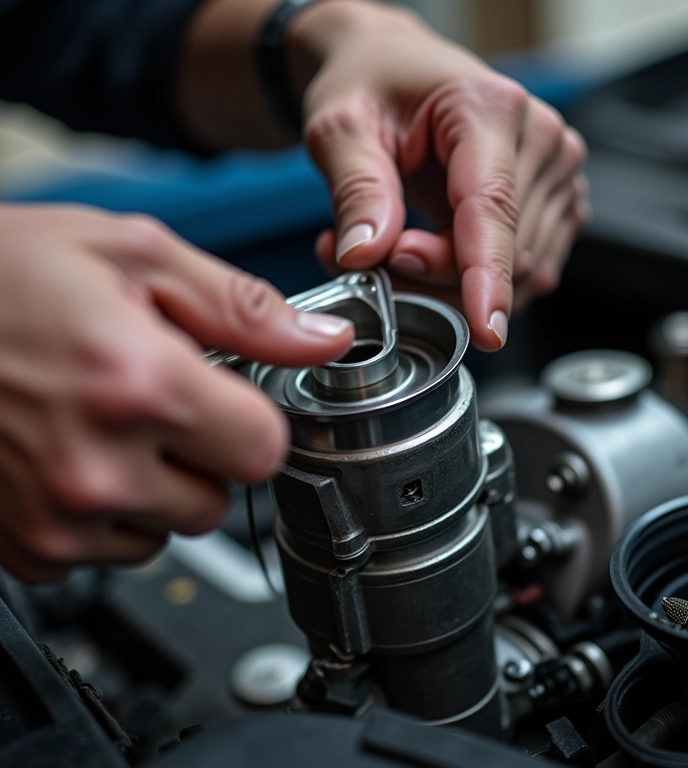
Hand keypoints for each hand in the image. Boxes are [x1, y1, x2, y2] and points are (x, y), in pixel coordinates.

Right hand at [0, 205, 352, 581]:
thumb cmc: (0, 275)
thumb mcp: (132, 255)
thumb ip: (242, 308)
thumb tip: (322, 340)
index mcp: (138, 385)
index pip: (265, 449)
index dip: (250, 417)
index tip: (223, 395)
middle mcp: (99, 467)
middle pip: (223, 496)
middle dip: (205, 451)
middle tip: (153, 398)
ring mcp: (59, 519)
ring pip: (172, 527)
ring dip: (157, 482)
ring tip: (104, 420)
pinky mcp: (31, 550)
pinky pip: (114, 547)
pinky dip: (108, 509)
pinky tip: (72, 451)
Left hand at [291, 1, 587, 349]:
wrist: (390, 68)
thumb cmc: (370, 84)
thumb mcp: (339, 127)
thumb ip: (356, 190)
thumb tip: (367, 254)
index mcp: (489, 108)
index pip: (493, 209)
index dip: (487, 277)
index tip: (485, 330)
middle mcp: (538, 138)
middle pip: (502, 250)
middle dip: (433, 277)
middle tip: (366, 260)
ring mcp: (553, 172)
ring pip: (517, 270)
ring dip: (448, 284)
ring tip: (387, 250)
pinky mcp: (552, 201)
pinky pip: (524, 269)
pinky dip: (473, 280)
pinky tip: (427, 254)